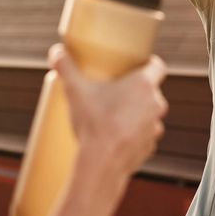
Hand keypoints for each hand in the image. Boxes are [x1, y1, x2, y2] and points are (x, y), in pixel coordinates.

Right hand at [48, 44, 167, 177]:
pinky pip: (145, 136)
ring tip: (116, 116)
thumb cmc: (92, 123)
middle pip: (151, 91)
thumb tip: (56, 51)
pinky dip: (135, 135)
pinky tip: (119, 136)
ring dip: (138, 114)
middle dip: (138, 91)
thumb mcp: (75, 90)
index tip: (137, 65)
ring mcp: (154, 127)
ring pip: (149, 114)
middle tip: (117, 91)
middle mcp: (155, 104)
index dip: (149, 64)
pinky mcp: (149, 147)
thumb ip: (65, 67)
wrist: (101, 164)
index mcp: (143, 84)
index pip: (158, 66)